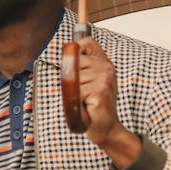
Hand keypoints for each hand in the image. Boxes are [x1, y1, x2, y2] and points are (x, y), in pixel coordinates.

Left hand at [76, 37, 141, 167]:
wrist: (105, 127)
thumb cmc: (94, 105)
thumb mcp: (88, 81)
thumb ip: (80, 65)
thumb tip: (64, 51)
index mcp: (104, 62)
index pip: (86, 42)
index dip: (74, 50)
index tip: (73, 63)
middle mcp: (106, 67)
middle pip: (73, 61)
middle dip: (71, 78)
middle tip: (82, 92)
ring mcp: (104, 79)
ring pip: (72, 78)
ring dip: (73, 92)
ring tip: (85, 99)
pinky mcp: (100, 91)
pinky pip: (75, 92)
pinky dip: (76, 102)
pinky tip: (87, 106)